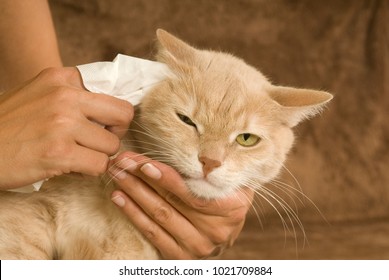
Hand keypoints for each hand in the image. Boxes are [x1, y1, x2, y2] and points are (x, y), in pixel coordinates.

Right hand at [0, 67, 132, 189]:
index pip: (115, 98)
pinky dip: (89, 172)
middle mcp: (66, 95)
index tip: (99, 129)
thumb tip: (113, 114)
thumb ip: (74, 98)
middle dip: (115, 135)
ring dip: (98, 157)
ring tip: (76, 157)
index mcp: (63, 78)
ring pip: (112, 146)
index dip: (112, 119)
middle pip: (123, 117)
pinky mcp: (59, 152)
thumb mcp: (41, 95)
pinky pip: (99, 166)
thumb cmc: (10, 125)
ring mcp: (63, 123)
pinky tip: (69, 168)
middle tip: (96, 144)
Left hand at [109, 151, 253, 258]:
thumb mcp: (232, 181)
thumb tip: (196, 141)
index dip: (167, 179)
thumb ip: (217, 168)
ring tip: (117, 174)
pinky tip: (119, 197)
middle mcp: (215, 231)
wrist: (227, 232)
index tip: (144, 164)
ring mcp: (197, 246)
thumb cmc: (227, 198)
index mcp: (230, 209)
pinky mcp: (180, 256)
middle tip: (122, 161)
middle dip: (141, 179)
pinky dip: (133, 214)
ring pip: (158, 216)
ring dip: (133, 193)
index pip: (193, 193)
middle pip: (170, 202)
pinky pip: (152, 234)